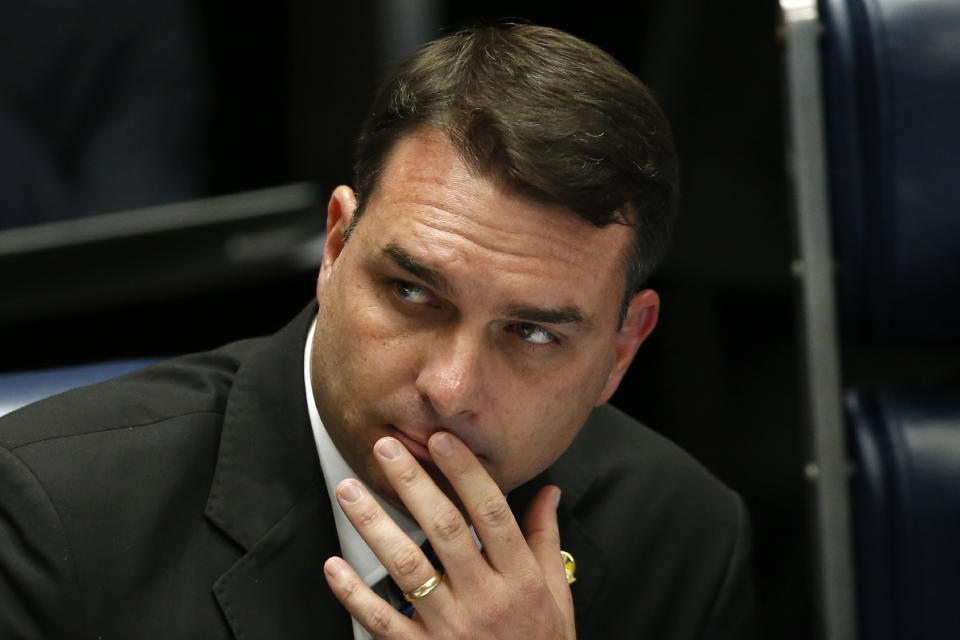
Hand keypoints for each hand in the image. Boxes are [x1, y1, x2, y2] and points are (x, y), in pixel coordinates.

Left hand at [323, 431, 575, 639]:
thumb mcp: (556, 594)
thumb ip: (544, 539)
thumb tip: (548, 490)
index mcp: (521, 580)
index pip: (492, 513)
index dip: (466, 473)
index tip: (442, 440)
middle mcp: (486, 600)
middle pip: (445, 530)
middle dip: (413, 484)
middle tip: (386, 448)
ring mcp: (450, 629)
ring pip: (407, 567)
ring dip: (374, 525)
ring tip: (349, 491)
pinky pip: (382, 621)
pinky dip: (354, 595)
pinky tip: (334, 567)